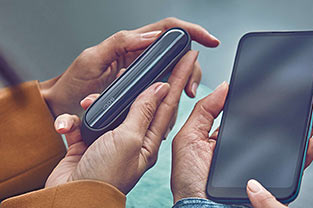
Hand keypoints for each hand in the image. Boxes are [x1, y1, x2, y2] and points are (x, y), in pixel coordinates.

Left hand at [40, 17, 219, 115]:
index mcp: (131, 45)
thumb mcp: (93, 58)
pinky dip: (171, 99)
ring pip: (174, 74)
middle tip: (190, 87)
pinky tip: (170, 108)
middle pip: (177, 54)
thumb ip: (121, 42)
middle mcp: (140, 58)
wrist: (62, 107)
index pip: (167, 30)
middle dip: (191, 68)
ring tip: (182, 98)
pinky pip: (163, 91)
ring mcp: (142, 75)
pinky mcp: (140, 90)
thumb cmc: (74, 83)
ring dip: (183, 85)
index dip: (191, 32)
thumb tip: (151, 37)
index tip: (209, 41)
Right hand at [45, 50, 199, 193]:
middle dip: (139, 84)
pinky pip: (84, 122)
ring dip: (99, 102)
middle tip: (149, 62)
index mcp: (148, 140)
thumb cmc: (104, 177)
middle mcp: (132, 138)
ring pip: (110, 108)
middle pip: (140, 102)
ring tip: (91, 102)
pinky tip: (71, 125)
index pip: (168, 103)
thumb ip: (143, 112)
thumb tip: (159, 89)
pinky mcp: (88, 142)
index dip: (178, 79)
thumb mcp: (129, 139)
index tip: (188, 59)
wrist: (71, 199)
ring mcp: (110, 140)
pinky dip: (75, 121)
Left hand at [170, 82, 312, 202]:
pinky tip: (312, 138)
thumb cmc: (189, 182)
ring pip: (289, 140)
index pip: (252, 114)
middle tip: (306, 90)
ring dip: (306, 122)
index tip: (280, 84)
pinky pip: (294, 166)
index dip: (267, 100)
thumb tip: (225, 87)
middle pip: (276, 124)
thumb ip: (204, 111)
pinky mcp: (272, 181)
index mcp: (228, 138)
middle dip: (294, 107)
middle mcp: (248, 149)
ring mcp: (261, 164)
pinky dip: (307, 152)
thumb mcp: (189, 139)